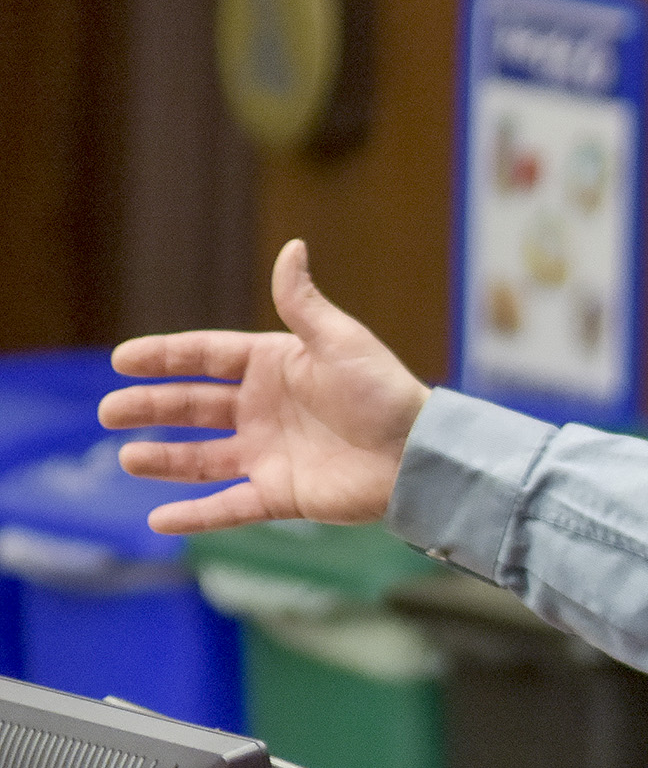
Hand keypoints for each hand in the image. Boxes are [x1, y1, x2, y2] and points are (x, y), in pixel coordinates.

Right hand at [100, 239, 430, 534]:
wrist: (419, 455)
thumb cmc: (385, 394)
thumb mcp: (341, 342)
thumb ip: (304, 303)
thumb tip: (293, 247)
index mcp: (275, 367)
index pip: (207, 358)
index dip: (164, 358)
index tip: (121, 359)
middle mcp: (266, 410)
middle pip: (195, 406)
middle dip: (151, 407)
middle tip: (110, 411)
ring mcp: (271, 454)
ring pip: (203, 458)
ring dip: (165, 459)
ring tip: (127, 457)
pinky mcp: (282, 495)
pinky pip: (230, 508)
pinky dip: (196, 517)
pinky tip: (158, 520)